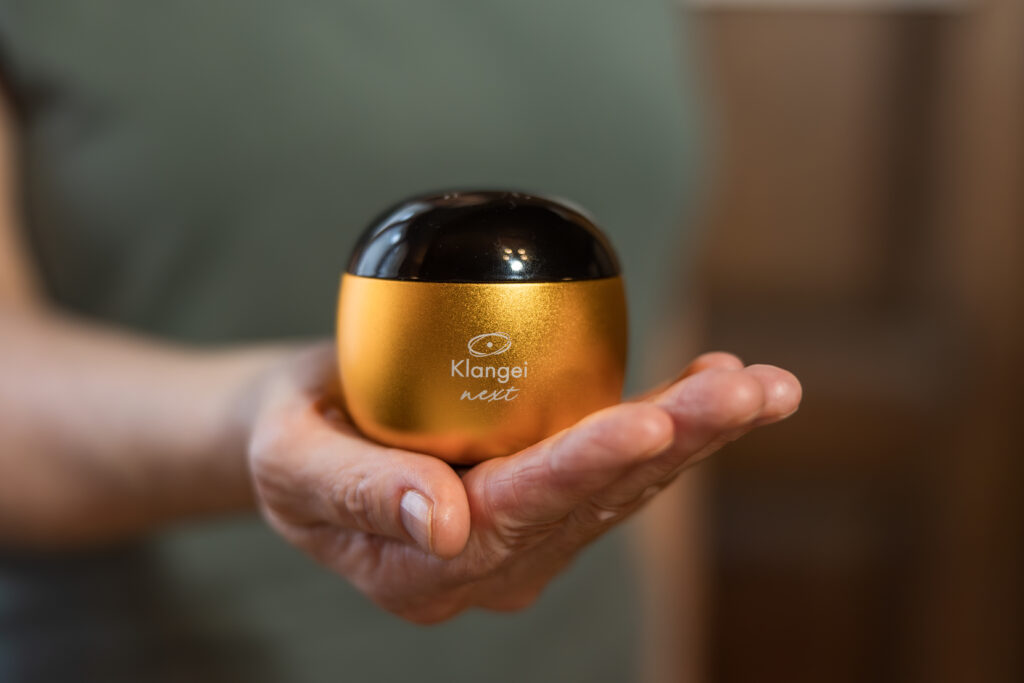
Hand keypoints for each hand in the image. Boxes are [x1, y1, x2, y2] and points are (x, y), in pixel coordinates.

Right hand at [246, 345, 800, 623]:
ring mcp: (529, 533)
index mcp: (430, 570)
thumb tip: (446, 520)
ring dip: (697, 434)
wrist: (305, 440)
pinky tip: (720, 382)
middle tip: (749, 392)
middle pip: (597, 499)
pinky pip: (619, 464)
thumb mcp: (292, 463)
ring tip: (765, 386)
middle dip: (677, 442)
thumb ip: (358, 494)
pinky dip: (674, 426)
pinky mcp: (549, 494)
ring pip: (626, 485)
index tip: (646, 425)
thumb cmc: (289, 443)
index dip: (584, 468)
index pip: (520, 512)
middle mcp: (497, 561)